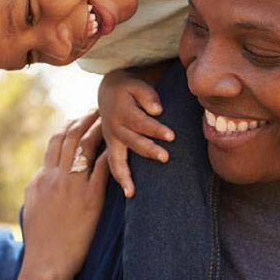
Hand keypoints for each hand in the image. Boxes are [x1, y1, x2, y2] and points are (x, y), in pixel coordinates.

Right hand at [20, 111, 108, 279]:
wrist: (46, 262)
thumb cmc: (41, 241)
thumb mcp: (31, 208)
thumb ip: (37, 187)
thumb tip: (41, 175)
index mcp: (41, 178)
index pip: (54, 142)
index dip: (68, 126)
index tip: (79, 119)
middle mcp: (55, 177)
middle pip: (70, 136)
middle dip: (84, 119)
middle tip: (98, 110)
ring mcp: (72, 186)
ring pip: (85, 146)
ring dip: (98, 129)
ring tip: (111, 119)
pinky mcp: (90, 198)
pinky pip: (103, 167)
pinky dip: (112, 152)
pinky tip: (122, 144)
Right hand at [97, 69, 172, 197]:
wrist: (108, 93)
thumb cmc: (128, 90)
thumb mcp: (136, 85)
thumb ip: (147, 96)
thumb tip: (157, 110)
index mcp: (122, 112)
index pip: (141, 122)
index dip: (155, 129)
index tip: (171, 136)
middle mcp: (115, 128)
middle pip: (133, 141)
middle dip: (148, 150)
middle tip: (165, 158)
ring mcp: (112, 140)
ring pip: (118, 159)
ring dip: (126, 175)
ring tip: (133, 191)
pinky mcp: (112, 148)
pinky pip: (113, 166)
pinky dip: (120, 179)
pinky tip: (130, 193)